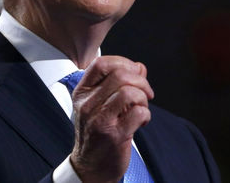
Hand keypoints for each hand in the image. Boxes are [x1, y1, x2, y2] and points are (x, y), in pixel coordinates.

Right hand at [69, 56, 153, 182]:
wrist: (90, 167)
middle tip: (146, 92)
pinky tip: (142, 121)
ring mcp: (99, 120)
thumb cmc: (97, 132)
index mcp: (82, 92)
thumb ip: (119, 82)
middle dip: (141, 81)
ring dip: (143, 98)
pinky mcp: (114, 135)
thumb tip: (139, 67)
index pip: (101, 63)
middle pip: (120, 75)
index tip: (134, 72)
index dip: (123, 62)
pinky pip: (139, 113)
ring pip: (130, 92)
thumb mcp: (101, 103)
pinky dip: (146, 114)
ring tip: (142, 107)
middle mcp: (87, 104)